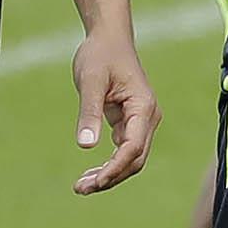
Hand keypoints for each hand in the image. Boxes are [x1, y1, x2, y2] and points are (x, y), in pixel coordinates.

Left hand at [71, 30, 159, 193]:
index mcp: (143, 107)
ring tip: (81, 187)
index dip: (115, 167)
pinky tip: (89, 175)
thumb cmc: (100, 55)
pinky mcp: (130, 123)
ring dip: (109, 175)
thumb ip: (89, 112)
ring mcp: (140, 122)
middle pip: (134, 160)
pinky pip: (122, 151)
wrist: (108, 38)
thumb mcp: (90, 80)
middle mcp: (147, 118)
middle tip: (80, 189)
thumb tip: (86, 146)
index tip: (96, 182)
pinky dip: (108, 164)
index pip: (133, 147)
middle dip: (110, 177)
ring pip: (130, 159)